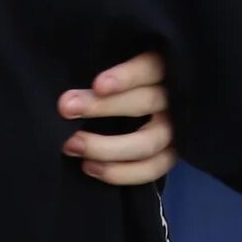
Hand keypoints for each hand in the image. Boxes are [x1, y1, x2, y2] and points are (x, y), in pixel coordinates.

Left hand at [60, 50, 177, 187]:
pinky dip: (121, 173)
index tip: (98, 85)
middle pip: (146, 103)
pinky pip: (151, 169)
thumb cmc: (120, 84)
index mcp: (164, 68)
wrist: (144, 111)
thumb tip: (70, 94)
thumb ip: (102, 79)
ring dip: (107, 147)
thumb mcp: (118, 69)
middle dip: (104, 107)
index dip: (126, 77)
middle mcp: (174, 99)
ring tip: (72, 145)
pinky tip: (90, 167)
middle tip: (66, 108)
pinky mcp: (171, 155)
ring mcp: (175, 130)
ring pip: (148, 142)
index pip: (151, 68)